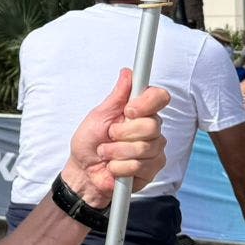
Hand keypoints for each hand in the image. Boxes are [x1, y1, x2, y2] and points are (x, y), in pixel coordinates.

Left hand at [63, 69, 170, 208]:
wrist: (84, 172)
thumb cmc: (90, 142)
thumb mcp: (99, 115)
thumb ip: (117, 96)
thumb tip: (127, 72)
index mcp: (140, 112)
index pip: (159, 97)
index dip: (146, 103)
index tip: (129, 110)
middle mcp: (151, 128)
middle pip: (152, 125)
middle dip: (122, 133)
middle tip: (109, 136)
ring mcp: (154, 149)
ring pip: (144, 148)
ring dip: (116, 152)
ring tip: (106, 154)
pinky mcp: (152, 168)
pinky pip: (140, 165)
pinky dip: (119, 167)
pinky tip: (113, 167)